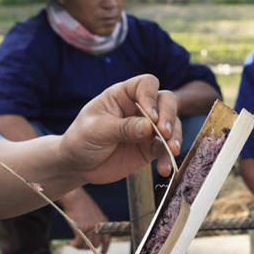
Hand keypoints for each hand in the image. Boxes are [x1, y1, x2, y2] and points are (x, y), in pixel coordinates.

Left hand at [60, 75, 182, 184]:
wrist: (78, 165)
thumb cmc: (81, 139)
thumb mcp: (96, 130)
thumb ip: (122, 127)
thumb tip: (148, 127)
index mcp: (123, 95)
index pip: (146, 84)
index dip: (151, 96)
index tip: (150, 116)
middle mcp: (139, 108)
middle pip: (166, 101)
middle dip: (169, 116)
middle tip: (164, 132)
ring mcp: (148, 128)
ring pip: (172, 125)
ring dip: (175, 137)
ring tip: (172, 150)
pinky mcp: (150, 148)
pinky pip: (165, 150)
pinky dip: (168, 158)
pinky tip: (164, 169)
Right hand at [60, 189, 110, 252]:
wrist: (75, 198)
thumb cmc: (82, 205)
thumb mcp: (94, 214)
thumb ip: (96, 225)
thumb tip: (93, 238)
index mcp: (104, 222)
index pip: (107, 239)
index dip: (105, 249)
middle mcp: (99, 226)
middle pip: (96, 245)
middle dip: (88, 247)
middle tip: (80, 245)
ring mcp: (90, 228)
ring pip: (87, 246)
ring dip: (80, 246)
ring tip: (75, 243)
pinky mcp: (81, 229)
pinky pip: (79, 243)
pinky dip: (75, 244)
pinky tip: (71, 242)